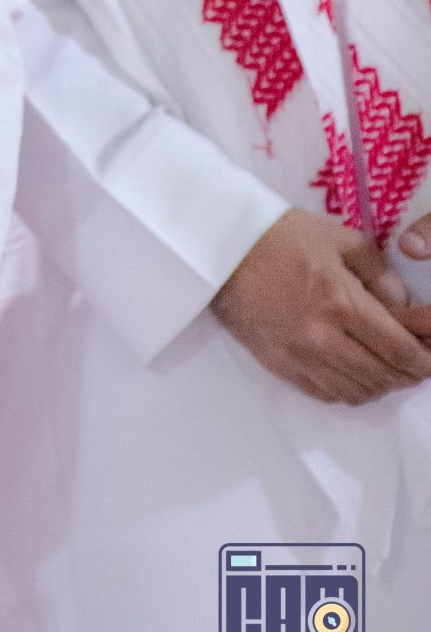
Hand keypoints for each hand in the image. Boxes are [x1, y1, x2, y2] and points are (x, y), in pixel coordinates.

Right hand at [211, 209, 430, 402]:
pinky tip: (353, 373)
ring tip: (386, 370)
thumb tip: (402, 304)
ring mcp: (299, 357)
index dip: (422, 359)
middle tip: (415, 364)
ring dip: (380, 385)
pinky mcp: (280, 367)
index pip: (397, 348)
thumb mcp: (337, 238)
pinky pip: (327, 394)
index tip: (430, 356)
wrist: (220, 249)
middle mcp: (322, 337)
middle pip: (381, 376)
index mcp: (340, 301)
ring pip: (357, 392)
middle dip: (407, 375)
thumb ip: (378, 271)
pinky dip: (349, 390)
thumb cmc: (279, 237)